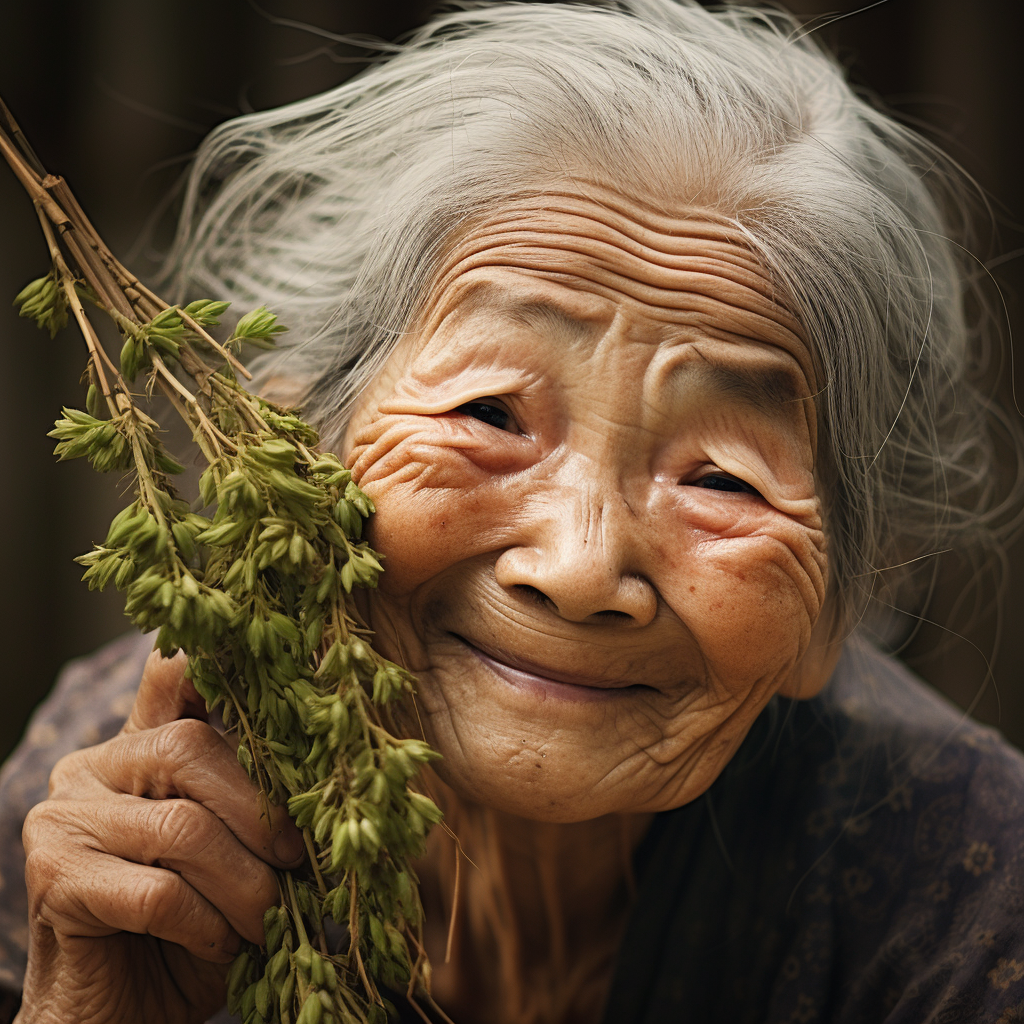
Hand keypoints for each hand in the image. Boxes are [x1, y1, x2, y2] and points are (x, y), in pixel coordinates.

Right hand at [17, 648, 305, 1023]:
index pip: (172, 674)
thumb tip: (339, 766)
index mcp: (140, 745)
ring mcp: (64, 817)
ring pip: (183, 827)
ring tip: (269, 919)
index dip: (216, 660)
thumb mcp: (236, 852)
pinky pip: (158, 892)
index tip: (282, 669)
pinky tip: (222, 945)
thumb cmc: (195, 925)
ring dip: (246, 883)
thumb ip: (258, 801)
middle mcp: (93, 766)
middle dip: (262, 812)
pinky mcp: (53, 879)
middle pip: (193, 748)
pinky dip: (208, 924)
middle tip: (299, 863)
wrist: (121, 1015)